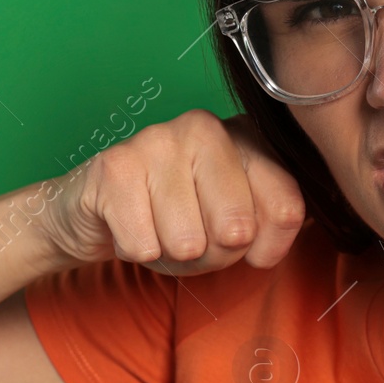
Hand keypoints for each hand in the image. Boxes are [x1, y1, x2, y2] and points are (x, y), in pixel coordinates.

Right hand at [40, 109, 305, 275]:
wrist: (97, 210)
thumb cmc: (177, 217)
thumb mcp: (235, 224)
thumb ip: (271, 225)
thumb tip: (268, 247)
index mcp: (247, 137)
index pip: (286, 208)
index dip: (268, 247)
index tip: (248, 248)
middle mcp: (206, 127)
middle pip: (238, 230)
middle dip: (214, 254)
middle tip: (192, 237)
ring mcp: (158, 139)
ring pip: (189, 241)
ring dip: (171, 254)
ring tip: (158, 229)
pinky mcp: (115, 165)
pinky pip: (144, 244)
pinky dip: (137, 251)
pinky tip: (130, 227)